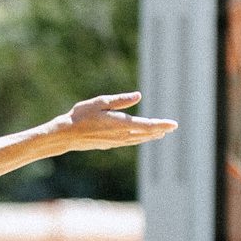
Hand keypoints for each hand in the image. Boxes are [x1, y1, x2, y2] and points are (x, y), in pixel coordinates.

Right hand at [54, 92, 177, 150]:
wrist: (67, 135)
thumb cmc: (81, 116)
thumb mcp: (100, 102)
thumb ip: (120, 100)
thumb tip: (138, 96)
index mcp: (121, 124)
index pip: (147, 125)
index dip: (162, 125)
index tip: (174, 124)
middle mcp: (121, 135)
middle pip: (146, 134)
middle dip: (160, 130)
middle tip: (172, 127)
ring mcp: (116, 142)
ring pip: (139, 139)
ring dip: (151, 136)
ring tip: (161, 133)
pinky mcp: (110, 144)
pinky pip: (130, 142)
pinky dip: (140, 139)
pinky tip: (141, 138)